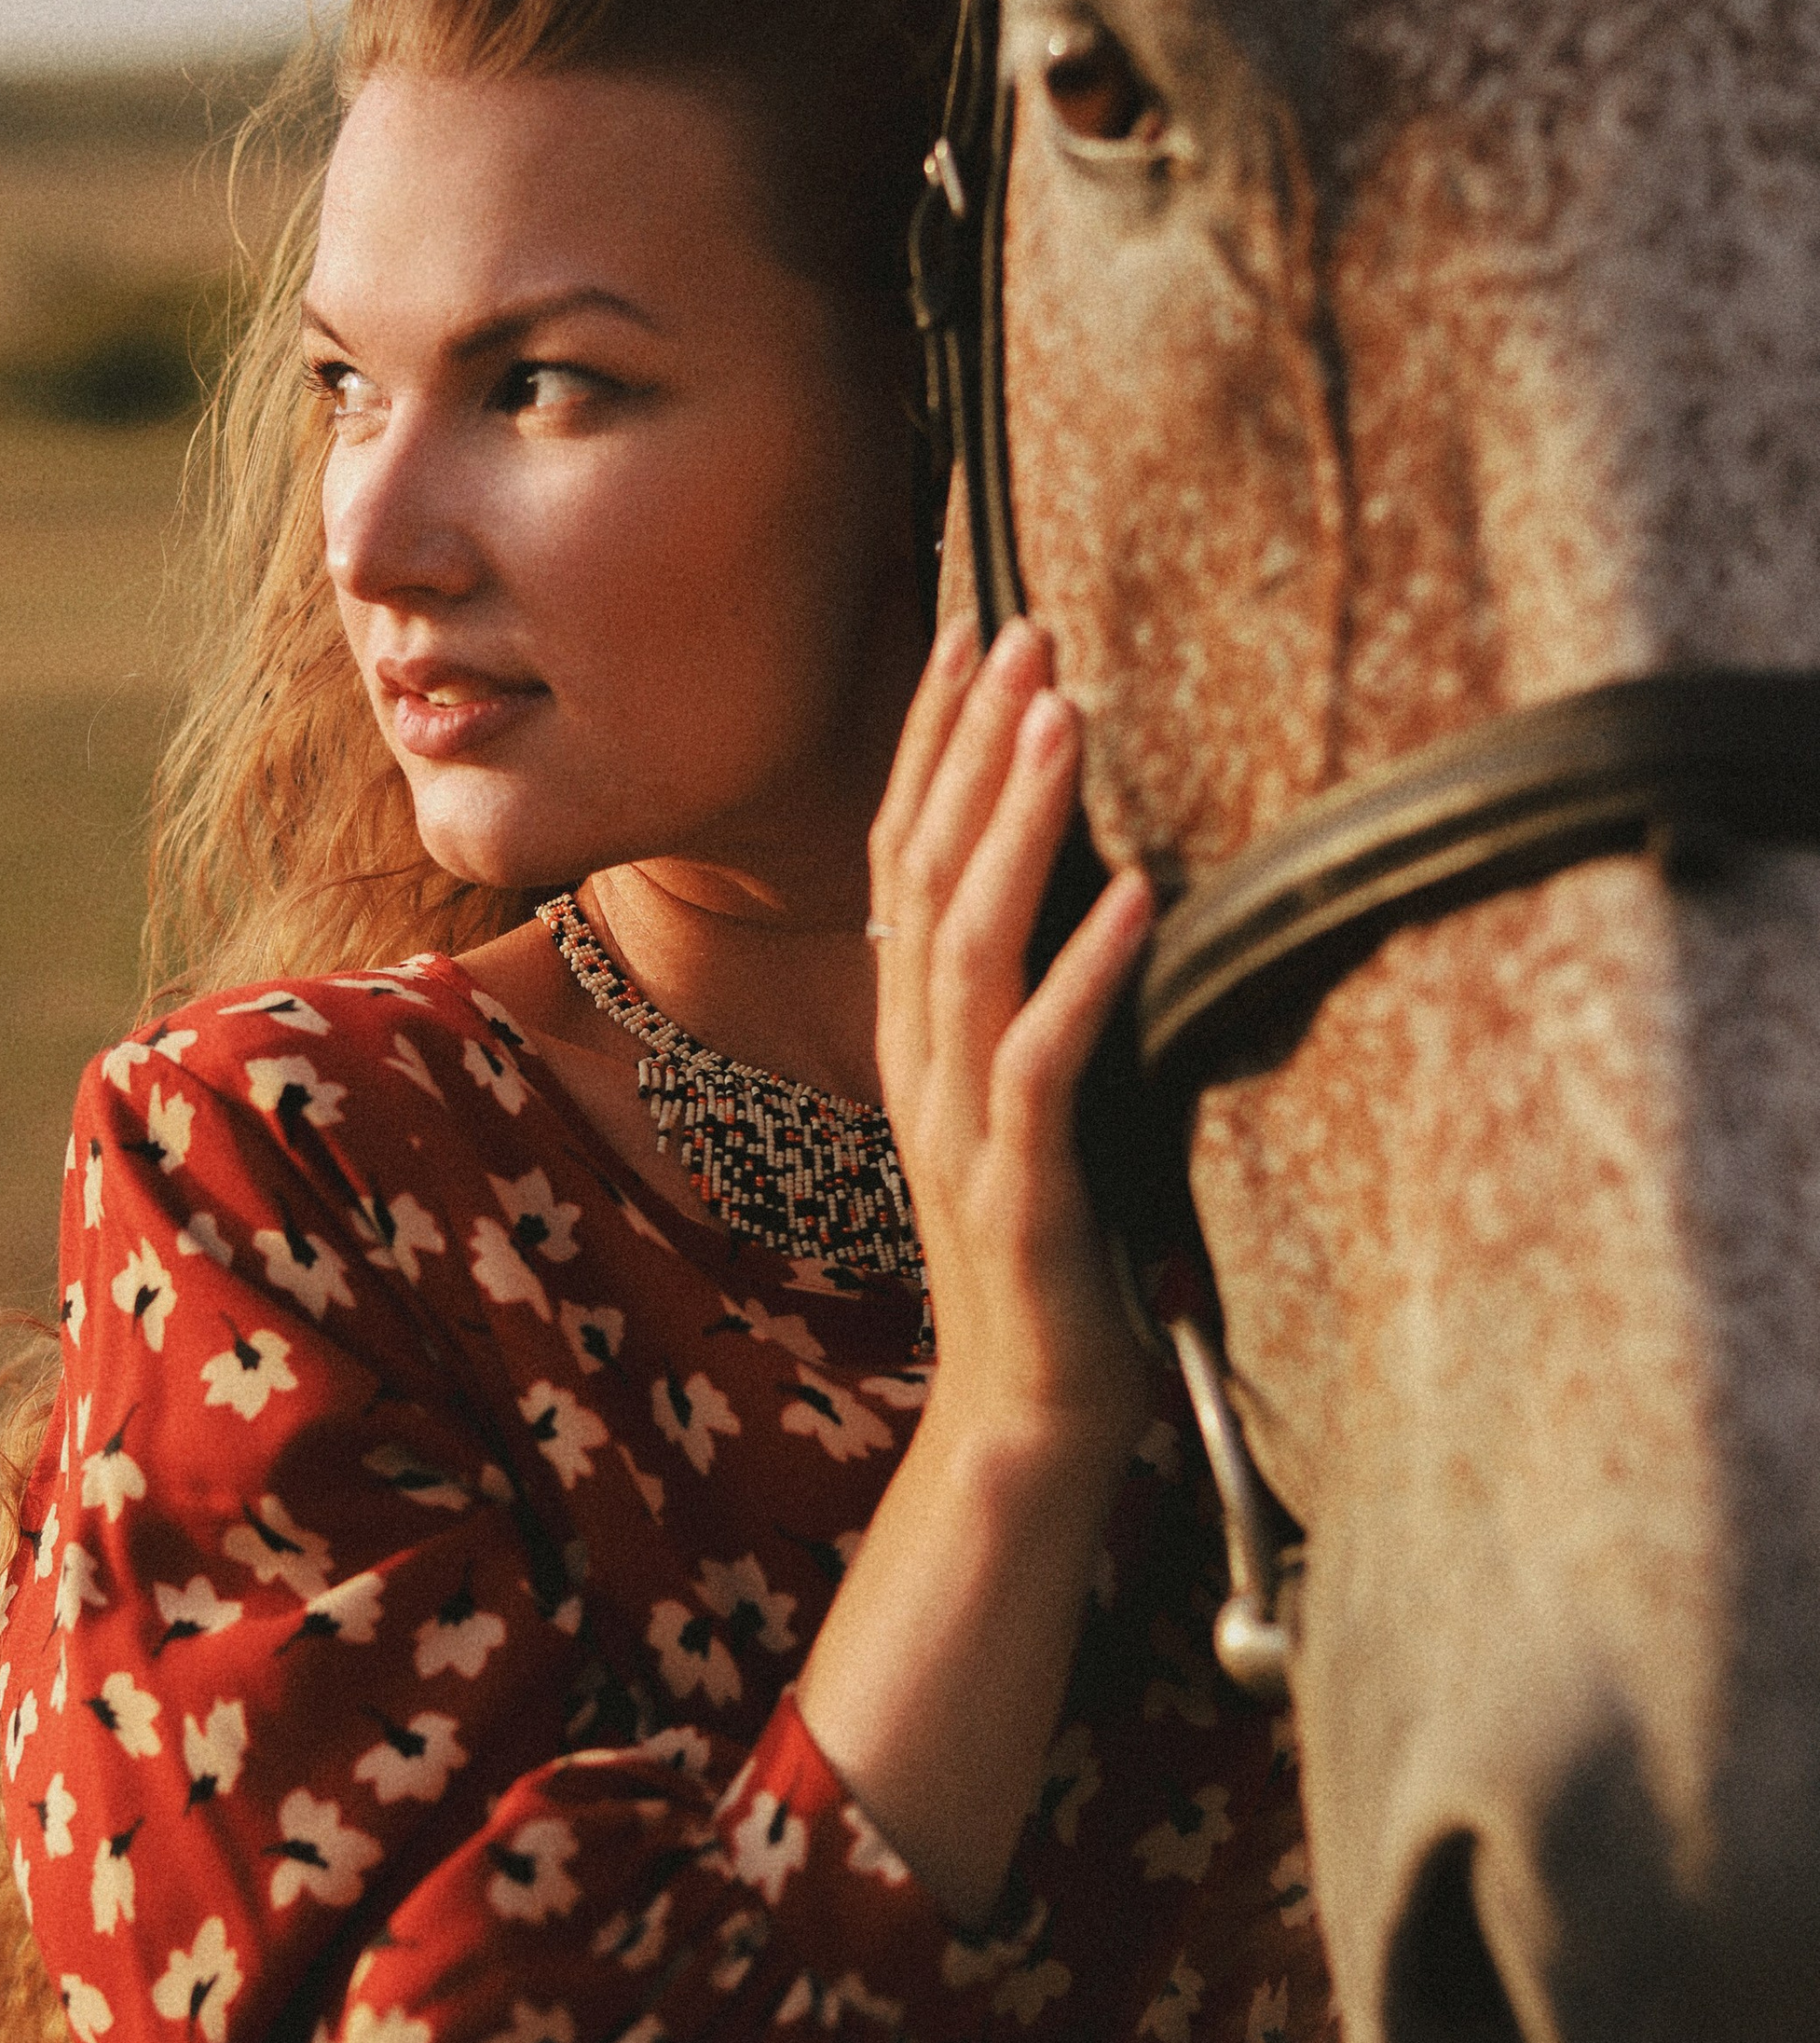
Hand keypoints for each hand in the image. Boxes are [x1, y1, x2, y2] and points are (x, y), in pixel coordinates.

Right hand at [870, 615, 1153, 1491]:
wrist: (1027, 1414)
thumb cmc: (1049, 1253)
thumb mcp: (1028, 1099)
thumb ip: (1029, 998)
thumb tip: (1081, 878)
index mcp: (918, 1033)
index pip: (904, 854)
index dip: (932, 740)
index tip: (970, 631)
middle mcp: (921, 1060)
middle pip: (923, 870)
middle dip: (971, 741)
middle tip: (1021, 628)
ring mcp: (962, 1122)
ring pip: (970, 941)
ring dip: (1017, 820)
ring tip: (1066, 716)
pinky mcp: (1021, 1187)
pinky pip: (1045, 1059)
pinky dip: (1088, 969)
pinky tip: (1138, 893)